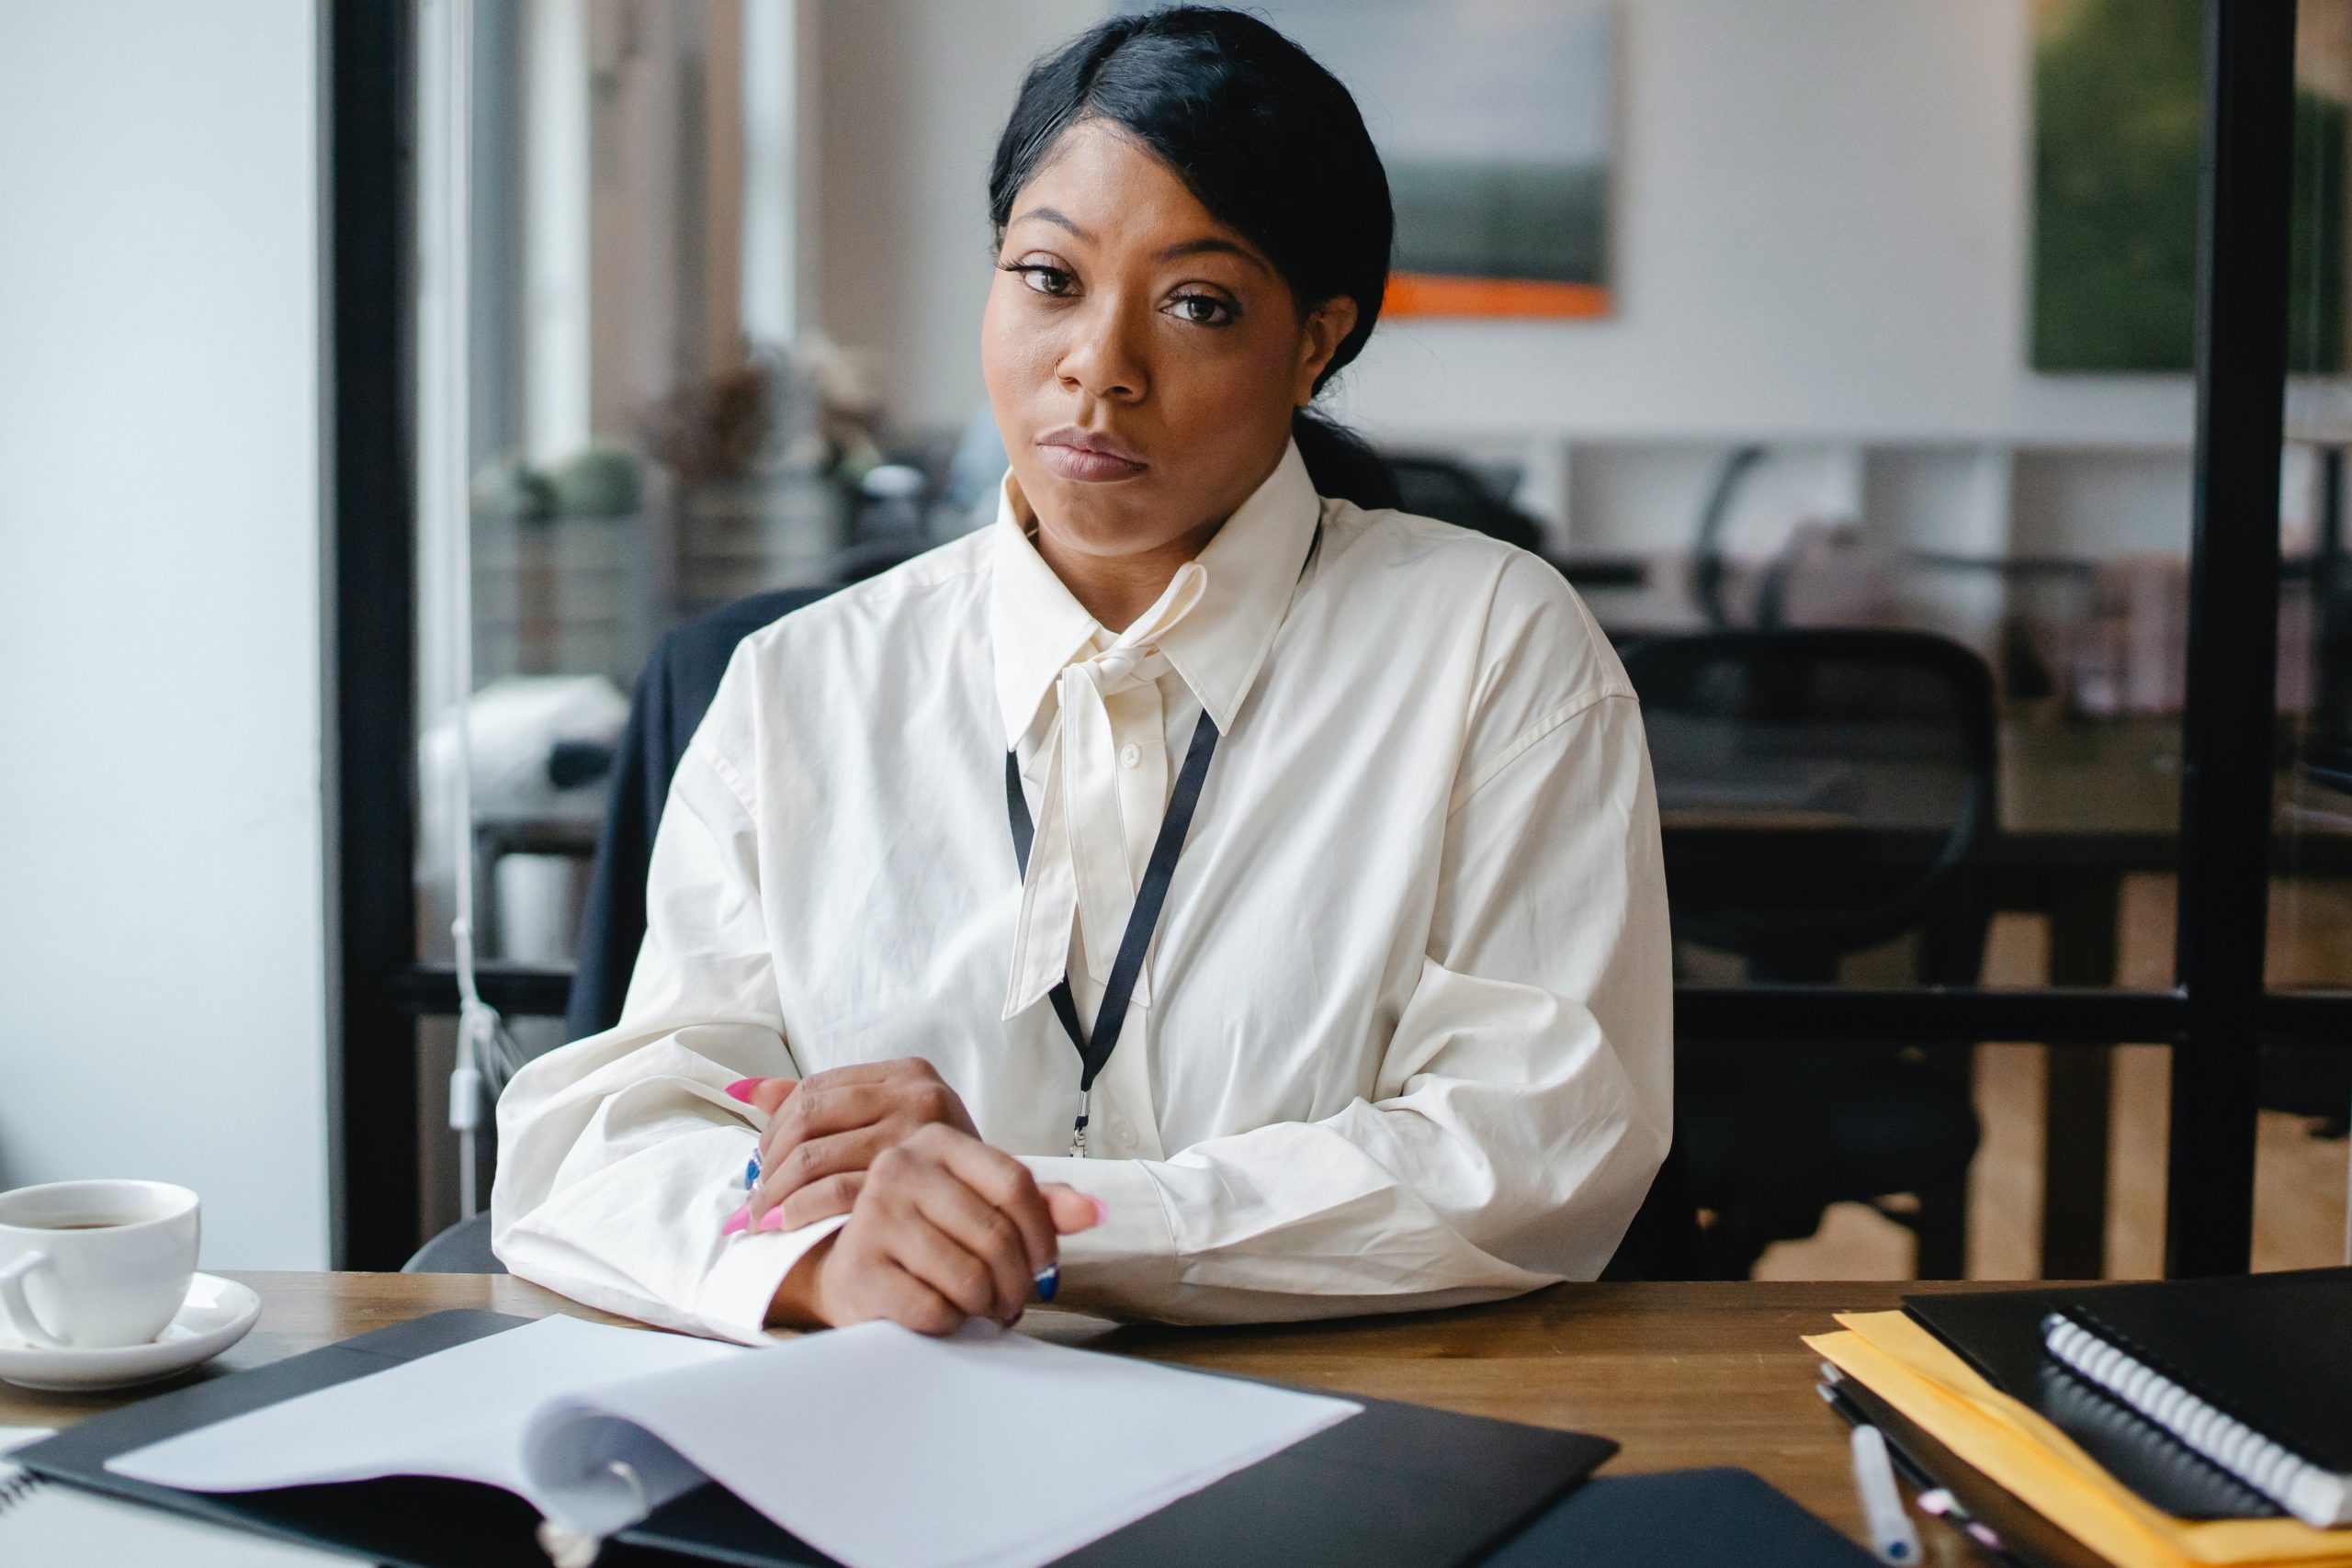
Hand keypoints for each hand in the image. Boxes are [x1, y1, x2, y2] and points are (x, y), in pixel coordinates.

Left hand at [734, 1059, 979, 1231]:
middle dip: (770, 1163)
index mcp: (907, 1074)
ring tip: (761, 1217)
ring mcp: (918, 1134)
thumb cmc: (939, 1175)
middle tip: (753, 1199)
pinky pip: (838, 1191)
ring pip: (817, 1156)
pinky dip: (802, 1210)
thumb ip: (825, 1107)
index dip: (776, 1126)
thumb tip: (747, 1091)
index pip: (816, 1088)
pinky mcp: (916, 1180)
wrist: (997, 1216)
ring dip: (777, 1191)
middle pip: (809, 1119)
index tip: (760, 1163)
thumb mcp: (889, 1126)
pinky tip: (785, 1227)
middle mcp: (917, 1094)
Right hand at [766, 1125, 1103, 1334]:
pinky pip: (934, 1310)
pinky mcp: (860, 1269)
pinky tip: (942, 1314)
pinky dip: (951, 1323)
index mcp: (935, 1142)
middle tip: (1014, 1298)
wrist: (850, 1271)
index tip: (1045, 1264)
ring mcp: (873, 1217)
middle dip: (1017, 1281)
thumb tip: (1093, 1211)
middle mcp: (898, 1168)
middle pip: (996, 1234)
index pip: (1015, 1183)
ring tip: (979, 1304)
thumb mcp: (979, 1206)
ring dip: (985, 1304)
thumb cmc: (925, 1236)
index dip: (1043, 1233)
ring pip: (969, 1277)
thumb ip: (1039, 1204)